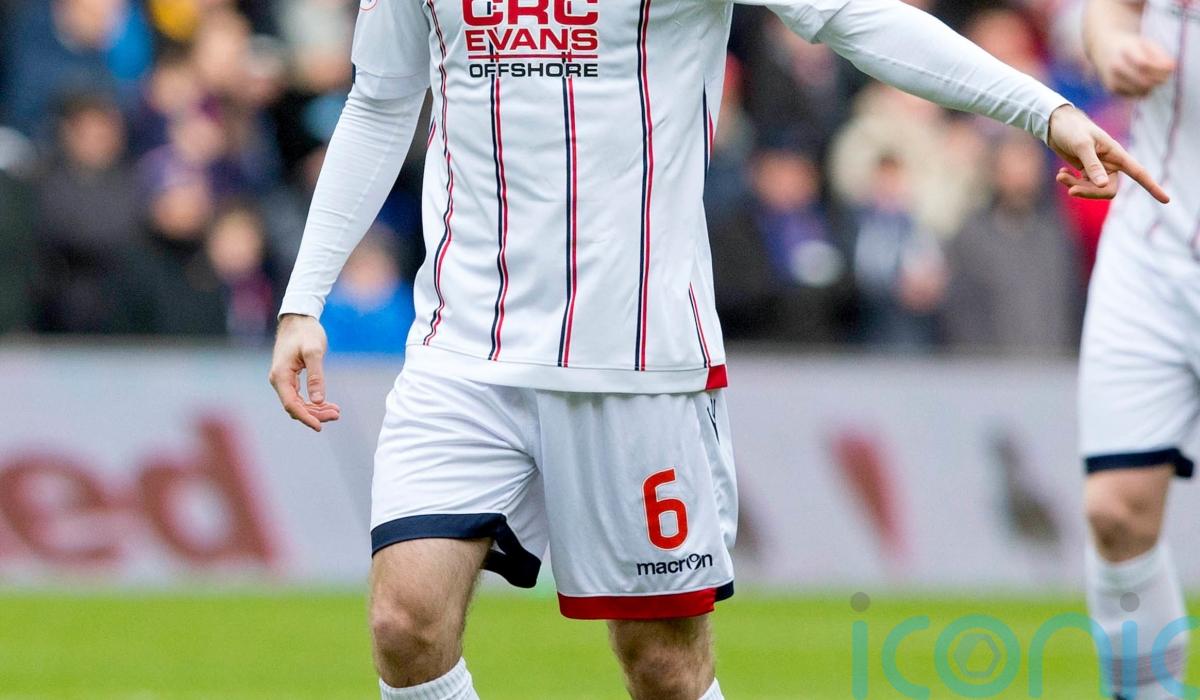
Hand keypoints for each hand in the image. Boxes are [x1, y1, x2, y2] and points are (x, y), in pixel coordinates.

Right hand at [269, 314, 341, 431]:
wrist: (298, 319)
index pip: (292, 405)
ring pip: (299, 403)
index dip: (306, 418)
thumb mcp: (314, 352)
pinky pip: (300, 396)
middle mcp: (279, 380)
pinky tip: (328, 404)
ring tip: (336, 411)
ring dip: (316, 410)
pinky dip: (314, 402)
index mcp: (280, 376)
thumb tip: (318, 400)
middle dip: (316, 414)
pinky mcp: (290, 377)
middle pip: (296, 407)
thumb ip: (316, 376)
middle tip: (337, 414)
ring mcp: (284, 380)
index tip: (320, 426)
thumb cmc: (306, 332)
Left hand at [1047, 104, 1168, 203]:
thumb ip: (1092, 165)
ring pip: (1093, 190)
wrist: (1057, 124)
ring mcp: (1098, 169)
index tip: (1166, 200)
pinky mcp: (1086, 171)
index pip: (1139, 173)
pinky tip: (1061, 174)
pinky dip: (1070, 182)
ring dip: (1075, 186)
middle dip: (1089, 193)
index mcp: (1117, 154)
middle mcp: (1111, 163)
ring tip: (1061, 176)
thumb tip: (1102, 185)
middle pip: (1108, 190)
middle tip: (1070, 190)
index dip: (1152, 187)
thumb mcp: (1082, 146)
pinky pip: (1082, 186)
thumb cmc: (1072, 130)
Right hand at [1093, 35, 1174, 97]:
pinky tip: (1142, 81)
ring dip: (1153, 86)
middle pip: (1144, 81)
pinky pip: (1136, 95)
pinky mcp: (1112, 89)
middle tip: (1165, 76)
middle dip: (1159, 80)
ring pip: (1141, 91)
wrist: (1104, 49)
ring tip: (1155, 78)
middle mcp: (1116, 67)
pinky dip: (1144, 90)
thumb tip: (1171, 68)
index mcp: (1125, 51)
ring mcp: (1113, 79)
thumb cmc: (1130, 45)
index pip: (1144, 65)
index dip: (1160, 69)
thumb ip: (1160, 54)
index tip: (1170, 67)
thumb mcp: (1145, 43)